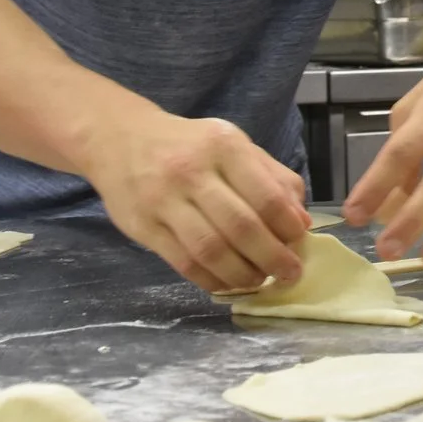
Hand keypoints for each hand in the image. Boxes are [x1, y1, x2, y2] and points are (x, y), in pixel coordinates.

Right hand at [80, 108, 307, 293]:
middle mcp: (192, 171)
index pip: (266, 196)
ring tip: (259, 281)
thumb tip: (302, 221)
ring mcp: (164, 200)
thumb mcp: (234, 145)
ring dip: (243, 274)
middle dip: (272, 258)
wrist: (120, 138)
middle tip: (289, 274)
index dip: (288, 227)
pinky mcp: (143, 227)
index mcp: (223, 147)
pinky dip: (211, 280)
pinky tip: (227, 283)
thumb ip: (273, 178)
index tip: (299, 243)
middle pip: (241, 227)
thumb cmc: (190, 145)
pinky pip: (184, 263)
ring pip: (211, 250)